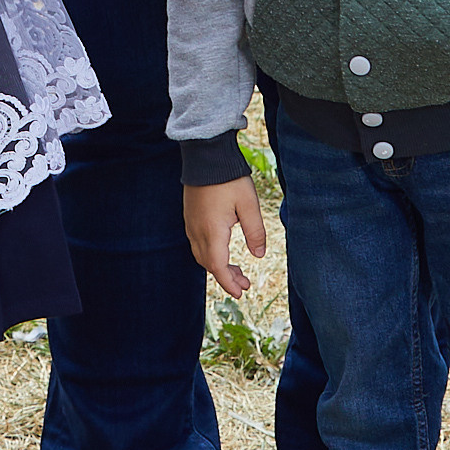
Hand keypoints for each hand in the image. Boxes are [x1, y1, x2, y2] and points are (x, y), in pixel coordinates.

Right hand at [184, 176, 266, 298]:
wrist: (205, 155)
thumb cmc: (228, 178)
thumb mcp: (249, 205)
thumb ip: (255, 232)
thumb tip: (259, 255)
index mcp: (212, 232)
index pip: (218, 267)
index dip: (229, 283)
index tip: (241, 293)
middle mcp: (197, 231)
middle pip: (209, 264)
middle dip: (226, 277)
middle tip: (245, 283)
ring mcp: (191, 224)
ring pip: (201, 255)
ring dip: (218, 266)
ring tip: (236, 270)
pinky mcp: (190, 216)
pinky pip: (197, 244)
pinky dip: (210, 254)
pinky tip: (222, 250)